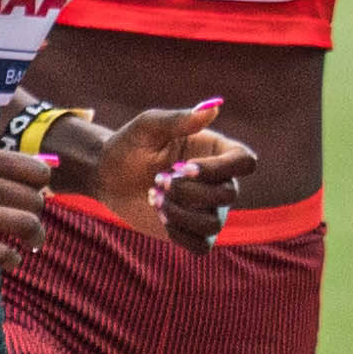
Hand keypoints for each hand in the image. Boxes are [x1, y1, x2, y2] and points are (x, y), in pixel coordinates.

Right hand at [0, 139, 57, 263]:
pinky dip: (11, 259)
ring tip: (30, 246)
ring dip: (34, 239)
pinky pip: (0, 253)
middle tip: (32, 228)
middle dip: (38, 216)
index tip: (33, 198)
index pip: (36, 172)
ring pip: (25, 227)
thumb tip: (17, 170)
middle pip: (35, 202)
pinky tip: (8, 260)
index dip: (40, 188)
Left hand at [93, 99, 254, 248]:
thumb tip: (213, 107)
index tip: (186, 167)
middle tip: (157, 180)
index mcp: (217, 151)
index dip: (221, 168)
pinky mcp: (192, 233)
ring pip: (213, 224)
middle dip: (189, 191)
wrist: (107, 175)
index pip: (245, 161)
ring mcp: (208, 210)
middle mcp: (219, 182)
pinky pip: (201, 245)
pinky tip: (160, 216)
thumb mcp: (150, 126)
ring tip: (154, 199)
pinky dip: (179, 234)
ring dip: (180, 213)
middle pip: (229, 195)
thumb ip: (180, 120)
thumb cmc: (131, 145)